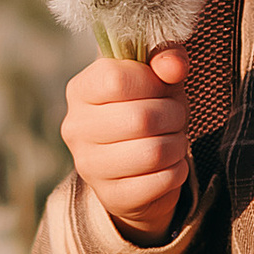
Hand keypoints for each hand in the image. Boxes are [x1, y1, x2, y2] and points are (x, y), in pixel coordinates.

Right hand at [62, 41, 192, 240]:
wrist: (141, 166)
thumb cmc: (148, 108)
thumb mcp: (158, 76)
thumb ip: (167, 57)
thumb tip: (173, 66)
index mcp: (81, 89)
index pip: (116, 79)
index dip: (151, 81)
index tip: (159, 87)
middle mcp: (76, 127)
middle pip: (141, 118)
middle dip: (174, 115)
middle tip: (175, 118)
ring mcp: (88, 165)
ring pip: (153, 152)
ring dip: (177, 144)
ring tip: (173, 140)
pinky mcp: (110, 197)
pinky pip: (160, 181)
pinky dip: (176, 171)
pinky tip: (168, 165)